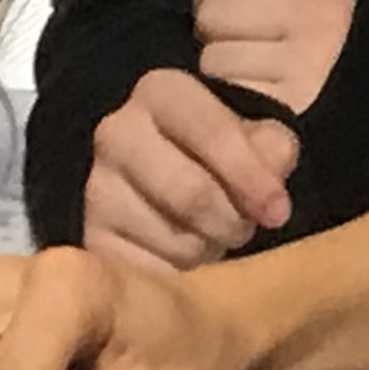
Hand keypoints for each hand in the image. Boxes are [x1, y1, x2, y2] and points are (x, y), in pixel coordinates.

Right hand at [82, 69, 298, 268]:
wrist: (171, 183)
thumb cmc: (222, 155)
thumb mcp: (257, 133)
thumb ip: (272, 143)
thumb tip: (273, 162)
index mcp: (163, 92)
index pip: (212, 131)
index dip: (251, 176)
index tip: (278, 211)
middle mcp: (118, 133)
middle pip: (193, 195)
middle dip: (233, 221)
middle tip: (244, 226)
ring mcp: (97, 187)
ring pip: (177, 241)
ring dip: (209, 249)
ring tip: (211, 236)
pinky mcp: (91, 238)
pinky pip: (151, 275)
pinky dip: (180, 276)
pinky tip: (183, 260)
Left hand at [191, 0, 359, 113]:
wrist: (362, 105)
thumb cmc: (322, 36)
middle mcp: (322, 13)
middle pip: (213, 8)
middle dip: (218, 27)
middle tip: (244, 39)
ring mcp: (307, 62)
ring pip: (212, 56)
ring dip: (220, 64)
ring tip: (249, 66)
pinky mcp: (287, 106)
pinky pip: (224, 91)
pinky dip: (230, 94)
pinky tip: (254, 91)